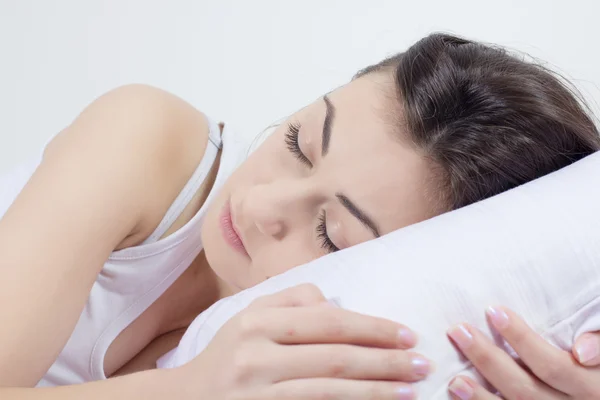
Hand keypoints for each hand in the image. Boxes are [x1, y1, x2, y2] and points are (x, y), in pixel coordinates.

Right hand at [177, 284, 429, 399]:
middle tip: (421, 364)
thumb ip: (293, 300)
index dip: (372, 328)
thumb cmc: (229, 353)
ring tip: (411, 391)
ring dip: (375, 392)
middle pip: (334, 358)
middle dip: (385, 362)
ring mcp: (257, 394)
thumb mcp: (251, 315)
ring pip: (329, 392)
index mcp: (258, 322)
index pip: (328, 322)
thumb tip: (338, 305)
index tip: (407, 334)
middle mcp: (255, 355)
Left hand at [446, 306, 599, 398]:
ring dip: (479, 397)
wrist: (595, 396)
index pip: (551, 365)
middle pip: (524, 387)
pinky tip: (462, 399)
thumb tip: (582, 350)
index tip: (493, 310)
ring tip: (455, 379)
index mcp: (590, 386)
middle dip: (488, 359)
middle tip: (459, 330)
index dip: (521, 338)